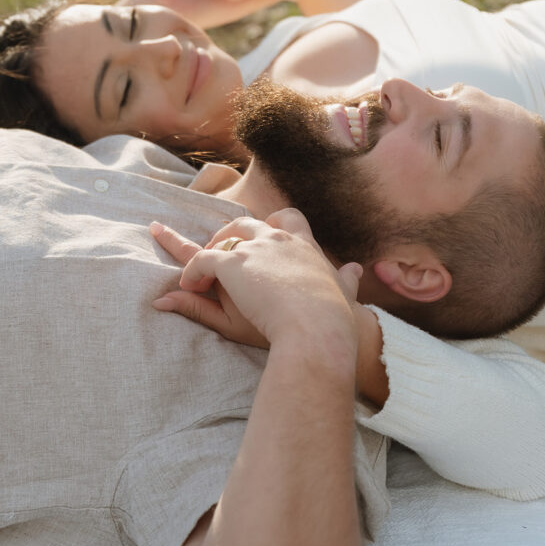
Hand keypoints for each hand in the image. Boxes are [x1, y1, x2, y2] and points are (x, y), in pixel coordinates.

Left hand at [152, 209, 361, 348]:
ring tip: (194, 264)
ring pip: (220, 240)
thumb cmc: (335, 316)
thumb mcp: (344, 294)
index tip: (266, 230)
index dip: (273, 224)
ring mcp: (253, 249)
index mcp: (304, 245)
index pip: (288, 219)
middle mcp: (278, 239)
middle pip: (247, 224)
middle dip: (231, 232)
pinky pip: (202, 260)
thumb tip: (357, 267)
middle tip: (219, 244)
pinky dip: (192, 271)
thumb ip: (347, 279)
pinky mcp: (231, 263)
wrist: (317, 326)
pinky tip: (187, 284)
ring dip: (206, 251)